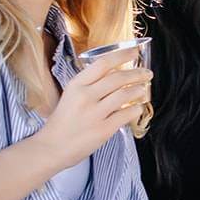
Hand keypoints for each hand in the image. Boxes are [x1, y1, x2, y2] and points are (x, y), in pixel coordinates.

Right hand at [34, 49, 151, 167]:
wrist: (51, 147)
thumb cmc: (62, 121)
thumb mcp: (70, 96)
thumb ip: (90, 85)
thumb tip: (115, 73)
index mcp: (76, 85)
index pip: (103, 63)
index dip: (123, 55)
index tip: (135, 51)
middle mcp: (85, 96)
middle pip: (118, 78)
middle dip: (138, 73)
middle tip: (147, 73)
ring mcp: (95, 113)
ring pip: (125, 94)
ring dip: (139, 90)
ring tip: (143, 90)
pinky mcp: (103, 129)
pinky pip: (127, 114)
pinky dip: (136, 109)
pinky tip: (137, 108)